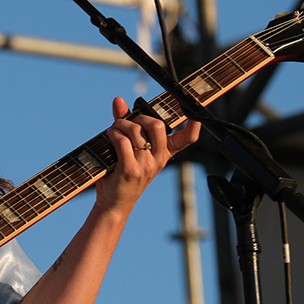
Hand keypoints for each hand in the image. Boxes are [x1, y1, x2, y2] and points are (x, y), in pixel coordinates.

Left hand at [97, 97, 200, 215]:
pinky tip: (110, 136)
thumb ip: (126, 123)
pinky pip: (123, 141)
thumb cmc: (121, 174)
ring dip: (120, 125)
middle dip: (139, 118)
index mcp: (164, 154)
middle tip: (126, 123)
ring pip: (136, 131)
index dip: (194, 124)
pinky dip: (114, 134)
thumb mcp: (129, 148)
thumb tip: (119, 100)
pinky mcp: (130, 170)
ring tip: (113, 130)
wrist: (114, 203)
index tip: (194, 110)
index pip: (187, 139)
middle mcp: (159, 159)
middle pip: (157, 125)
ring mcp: (146, 165)